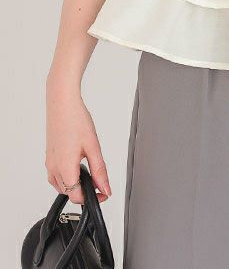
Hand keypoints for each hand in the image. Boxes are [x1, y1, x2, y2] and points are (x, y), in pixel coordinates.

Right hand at [45, 84, 111, 204]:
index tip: (103, 193)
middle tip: (100, 182)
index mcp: (64, 168)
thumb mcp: (93, 147)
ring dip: (75, 184)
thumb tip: (105, 188)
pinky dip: (68, 176)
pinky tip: (78, 164)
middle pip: (68, 192)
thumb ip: (100, 171)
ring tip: (90, 172)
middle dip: (84, 191)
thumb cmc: (76, 120)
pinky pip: (57, 175)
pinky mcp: (49, 157)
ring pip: (61, 185)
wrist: (62, 104)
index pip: (76, 197)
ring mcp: (49, 163)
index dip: (91, 198)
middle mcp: (53, 168)